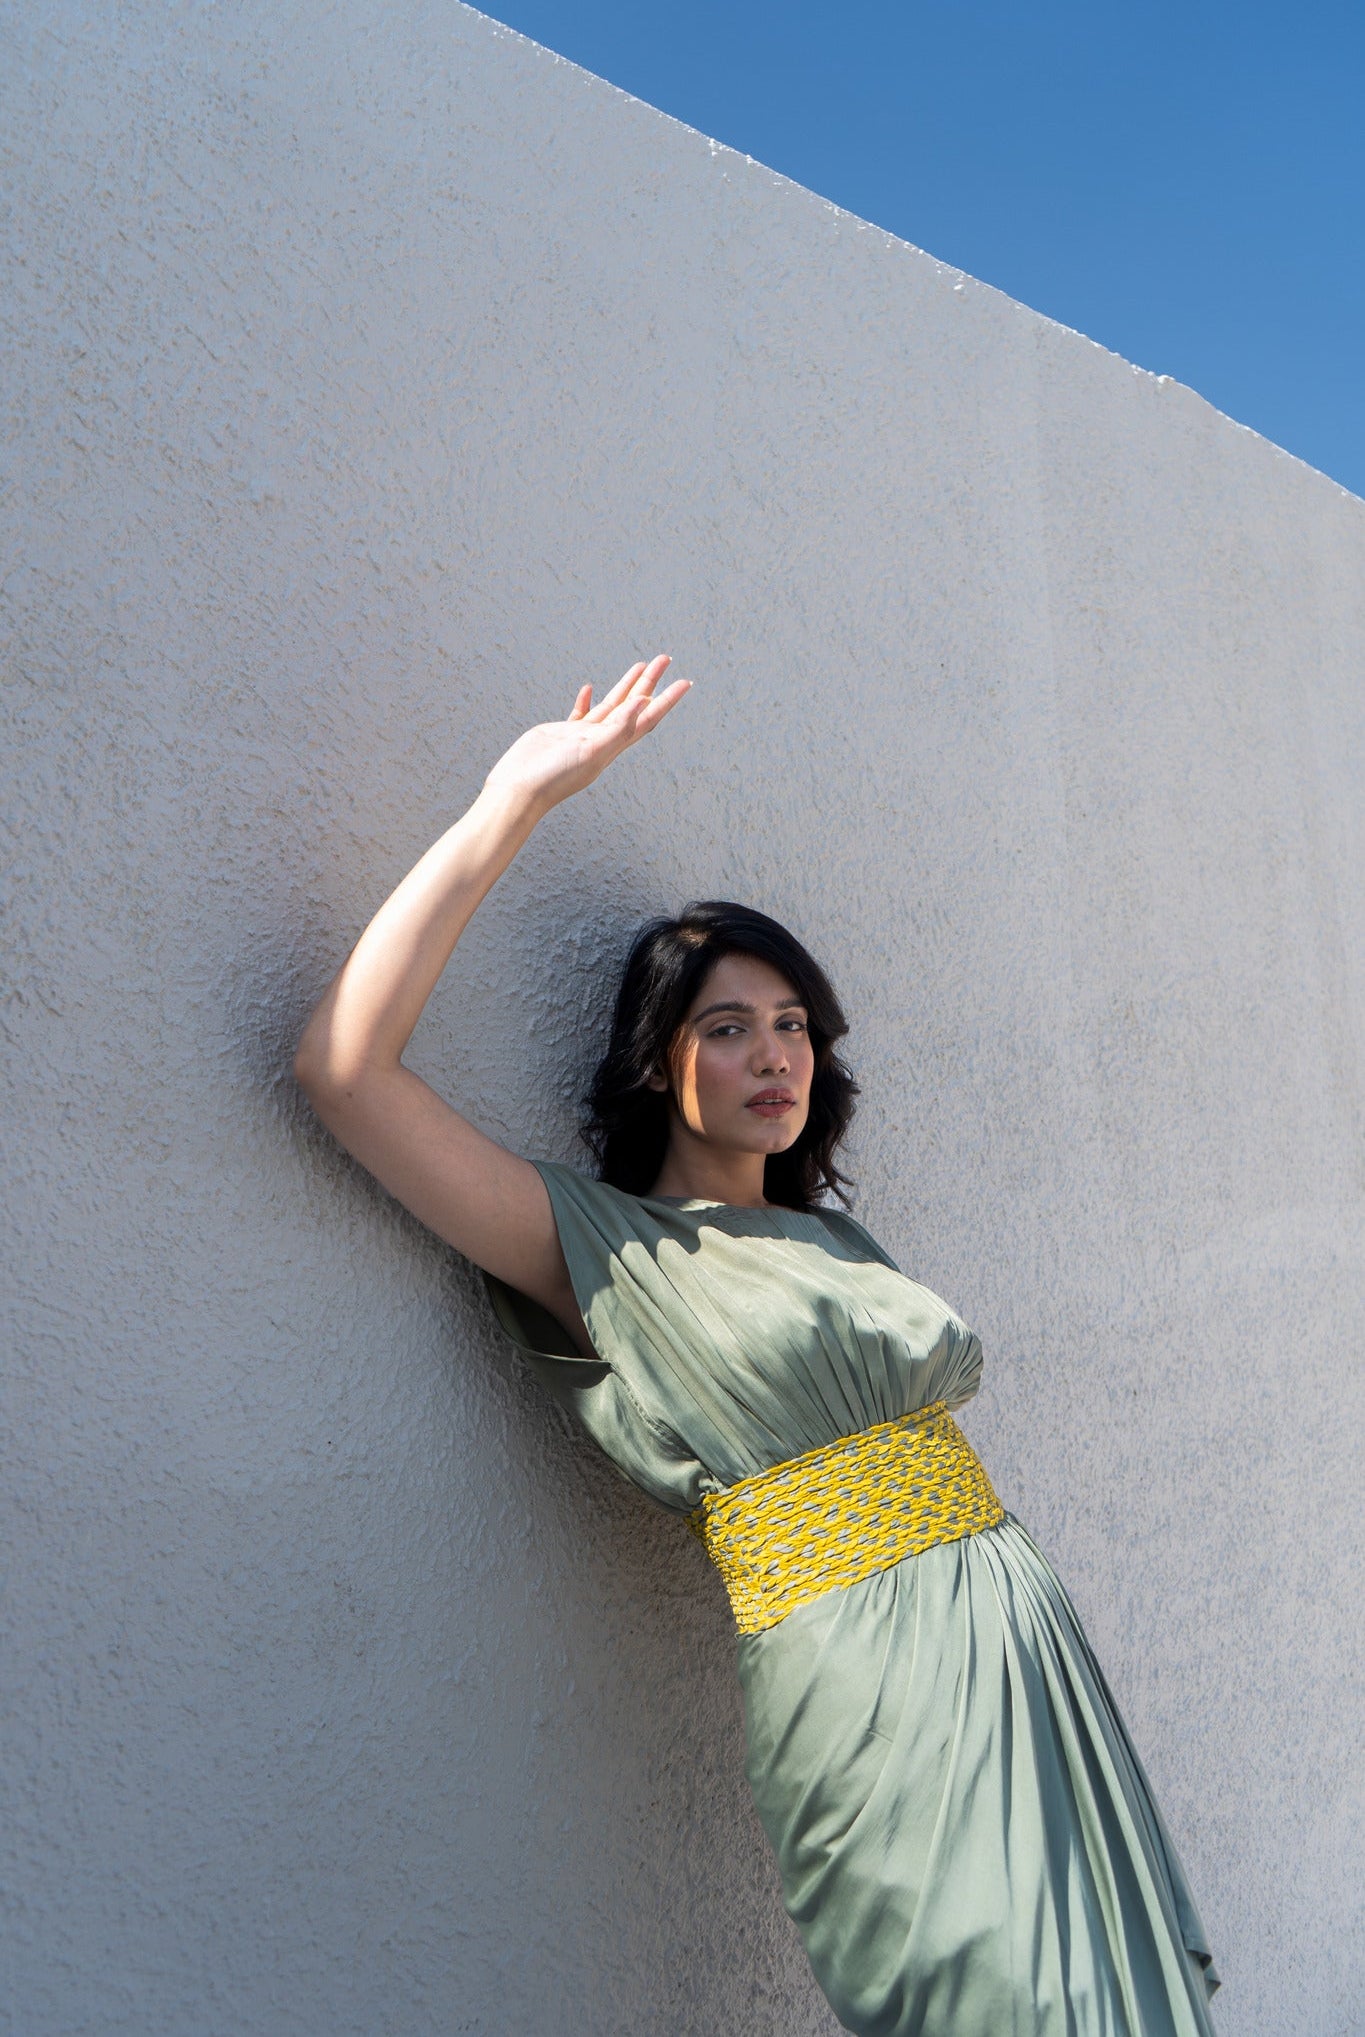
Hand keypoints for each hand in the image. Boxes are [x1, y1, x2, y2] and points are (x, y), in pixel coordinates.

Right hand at [482, 655, 690, 813]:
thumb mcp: (592, 750)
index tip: (685, 681)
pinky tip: (589, 688)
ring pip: (612, 706)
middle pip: (634, 706)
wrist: (519, 789)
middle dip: (650, 683)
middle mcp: (603, 740)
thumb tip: (645, 703)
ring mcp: (583, 737)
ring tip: (640, 665)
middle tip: (664, 659)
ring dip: (627, 686)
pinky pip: (582, 714)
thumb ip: (618, 728)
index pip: (647, 717)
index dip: (667, 699)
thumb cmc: (554, 776)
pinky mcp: (562, 735)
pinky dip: (588, 700)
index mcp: (613, 745)